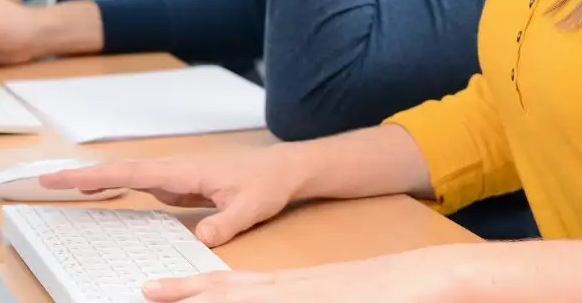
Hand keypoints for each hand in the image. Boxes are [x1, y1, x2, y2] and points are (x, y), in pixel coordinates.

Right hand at [38, 146, 306, 246]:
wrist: (282, 170)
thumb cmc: (265, 183)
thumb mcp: (249, 208)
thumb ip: (225, 224)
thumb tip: (200, 240)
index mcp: (181, 170)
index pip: (128, 173)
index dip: (92, 176)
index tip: (61, 177)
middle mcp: (170, 170)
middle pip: (116, 171)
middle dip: (79, 174)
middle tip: (42, 180)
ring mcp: (171, 177)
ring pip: (123, 177)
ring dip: (92, 180)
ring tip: (56, 184)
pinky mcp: (176, 185)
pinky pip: (136, 185)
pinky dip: (111, 186)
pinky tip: (95, 192)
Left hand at [141, 248, 457, 302]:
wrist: (436, 279)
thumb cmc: (394, 294)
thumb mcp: (338, 294)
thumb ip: (309, 291)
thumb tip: (289, 287)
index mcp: (298, 288)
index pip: (236, 288)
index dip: (195, 290)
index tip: (159, 291)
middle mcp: (295, 289)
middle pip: (229, 293)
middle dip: (185, 295)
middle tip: (145, 292)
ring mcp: (306, 296)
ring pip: (244, 298)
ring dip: (204, 299)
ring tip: (160, 294)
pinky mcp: (318, 299)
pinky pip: (269, 301)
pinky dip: (241, 301)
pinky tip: (215, 300)